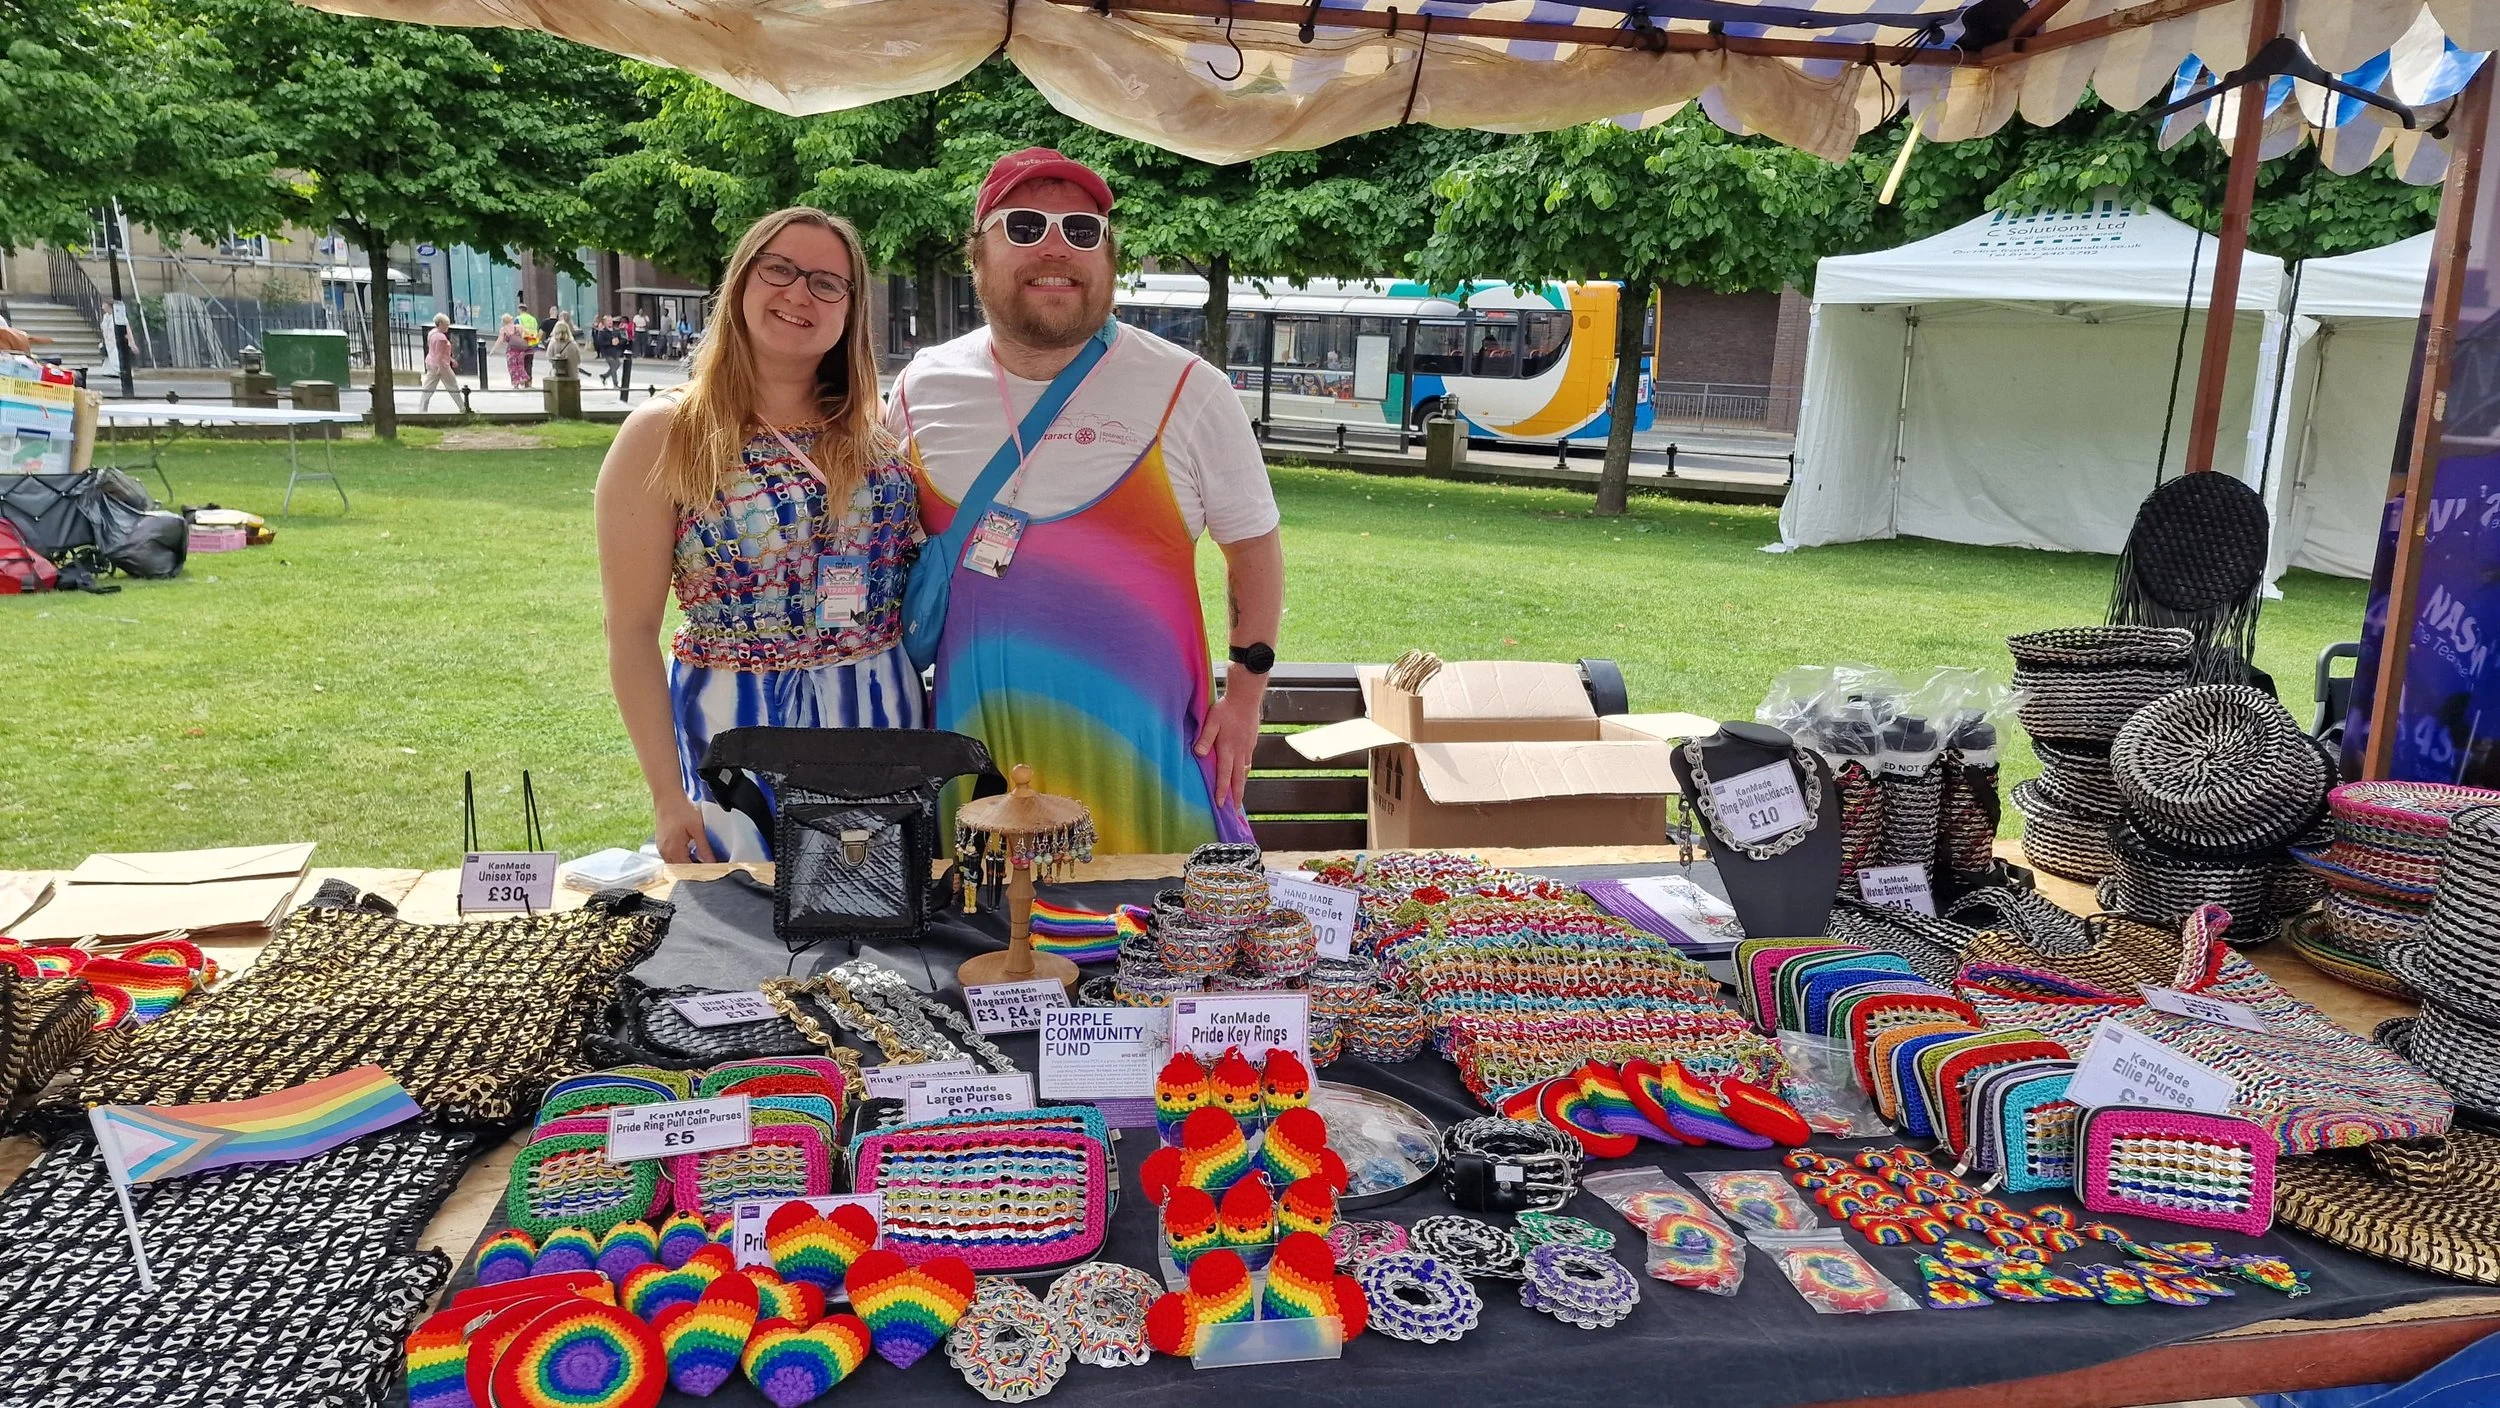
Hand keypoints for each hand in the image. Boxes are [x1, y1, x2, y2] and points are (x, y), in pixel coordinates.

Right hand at [652, 793, 718, 863]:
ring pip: (676, 864)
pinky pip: (671, 857)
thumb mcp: (697, 828)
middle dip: (695, 869)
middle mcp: (664, 852)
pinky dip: (681, 857)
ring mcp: (661, 848)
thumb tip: (713, 862)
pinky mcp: (661, 844)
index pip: (688, 870)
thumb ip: (704, 848)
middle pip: (681, 870)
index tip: (713, 870)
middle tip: (708, 865)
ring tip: (700, 857)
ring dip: (688, 863)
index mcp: (673, 850)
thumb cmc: (680, 808)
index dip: (702, 872)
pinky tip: (690, 851)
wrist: (667, 796)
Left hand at [1192, 683, 1263, 812]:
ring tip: (1239, 796)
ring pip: (1244, 771)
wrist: (1247, 697)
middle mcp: (1239, 752)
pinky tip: (1243, 773)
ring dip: (1241, 785)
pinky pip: (1248, 762)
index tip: (1220, 804)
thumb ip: (1205, 738)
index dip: (1222, 790)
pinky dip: (1245, 772)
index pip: (1224, 774)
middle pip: (1238, 779)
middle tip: (1235, 810)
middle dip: (1236, 796)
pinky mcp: (1251, 742)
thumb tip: (1198, 753)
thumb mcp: (1211, 721)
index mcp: (1228, 749)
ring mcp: (1247, 748)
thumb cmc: (1226, 708)